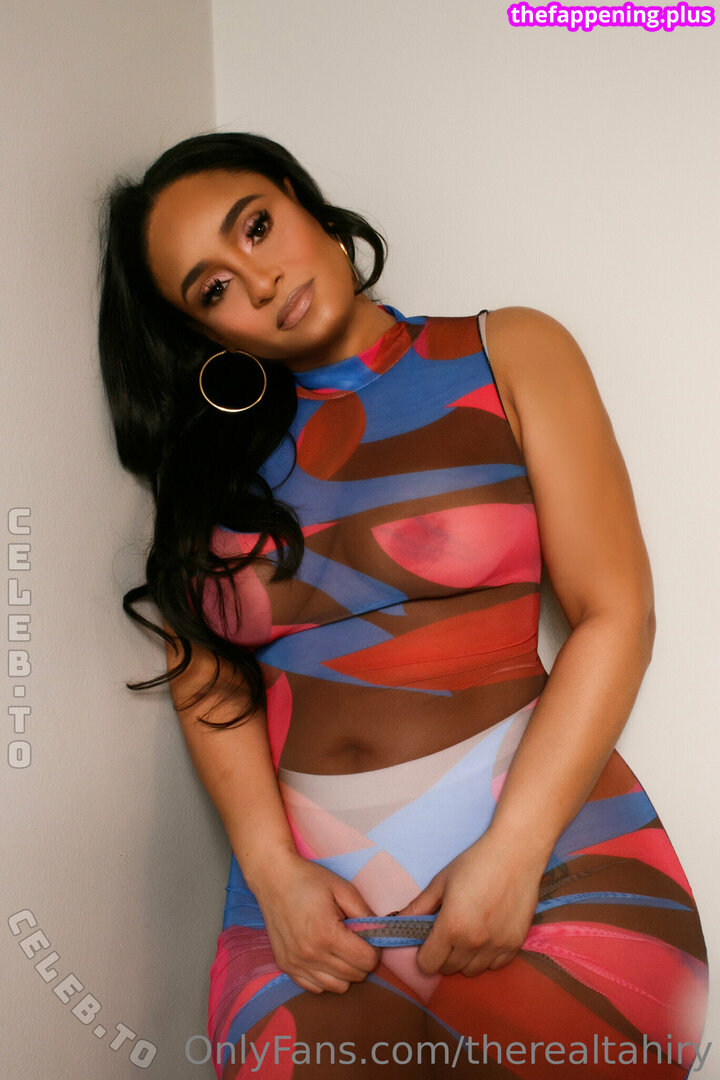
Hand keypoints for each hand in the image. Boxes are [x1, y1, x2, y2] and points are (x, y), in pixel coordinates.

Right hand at [248, 852, 380, 994]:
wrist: (273, 879)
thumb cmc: (309, 881)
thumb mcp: (343, 889)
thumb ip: (365, 914)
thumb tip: (380, 934)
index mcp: (327, 935)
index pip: (366, 961)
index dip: (374, 949)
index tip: (367, 936)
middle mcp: (310, 956)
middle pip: (354, 976)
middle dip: (362, 959)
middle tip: (355, 939)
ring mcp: (296, 964)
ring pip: (337, 987)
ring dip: (346, 971)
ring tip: (340, 948)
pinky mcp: (286, 967)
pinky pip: (316, 988)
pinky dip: (326, 977)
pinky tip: (324, 956)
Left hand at [395, 830, 547, 976]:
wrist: (516, 854)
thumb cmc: (475, 863)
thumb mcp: (441, 881)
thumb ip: (419, 907)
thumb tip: (397, 921)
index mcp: (452, 927)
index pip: (428, 965)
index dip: (424, 954)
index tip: (428, 940)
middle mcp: (474, 943)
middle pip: (448, 969)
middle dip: (443, 954)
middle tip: (448, 930)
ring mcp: (497, 946)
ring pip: (471, 971)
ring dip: (465, 957)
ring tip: (468, 931)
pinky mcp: (515, 945)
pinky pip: (494, 966)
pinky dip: (487, 956)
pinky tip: (487, 934)